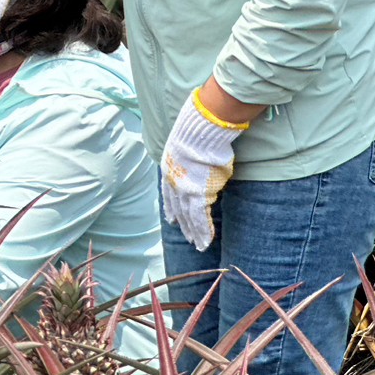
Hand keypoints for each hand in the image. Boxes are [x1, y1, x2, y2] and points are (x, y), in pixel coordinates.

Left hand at [160, 90, 246, 250]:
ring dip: (195, 232)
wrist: (201, 129)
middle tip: (188, 238)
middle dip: (184, 225)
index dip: (171, 208)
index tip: (172, 220)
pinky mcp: (198, 194)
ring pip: (189, 217)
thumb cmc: (196, 133)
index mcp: (168, 170)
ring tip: (199, 245)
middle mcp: (173, 182)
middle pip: (178, 209)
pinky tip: (206, 240)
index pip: (168, 195)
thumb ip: (187, 161)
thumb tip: (196, 164)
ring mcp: (185, 189)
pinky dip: (204, 230)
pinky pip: (201, 218)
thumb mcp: (184, 147)